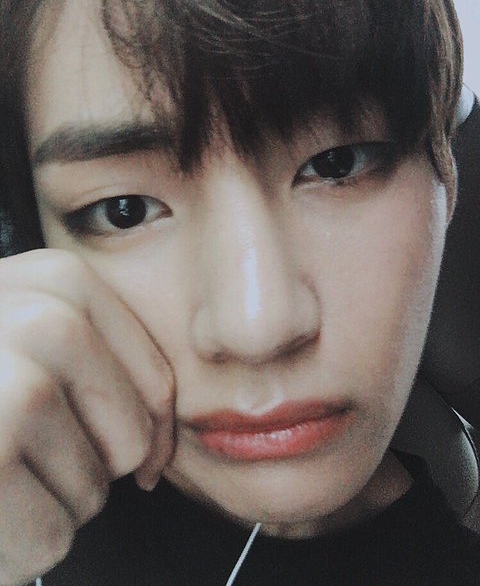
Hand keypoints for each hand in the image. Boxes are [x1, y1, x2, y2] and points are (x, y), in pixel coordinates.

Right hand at [0, 249, 173, 584]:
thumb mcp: (21, 339)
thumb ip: (88, 360)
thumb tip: (158, 433)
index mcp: (53, 283)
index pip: (153, 371)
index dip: (152, 426)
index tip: (140, 452)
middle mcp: (33, 320)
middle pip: (130, 432)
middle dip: (94, 468)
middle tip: (30, 461)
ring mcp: (8, 389)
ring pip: (92, 486)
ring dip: (48, 503)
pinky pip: (51, 535)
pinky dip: (19, 544)